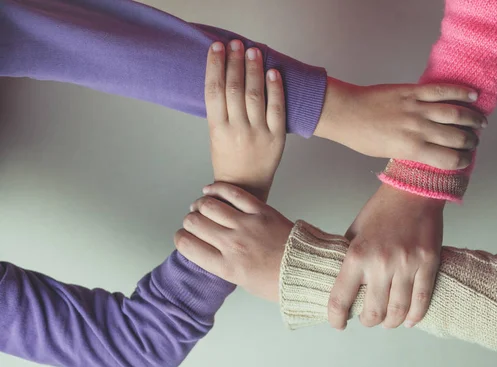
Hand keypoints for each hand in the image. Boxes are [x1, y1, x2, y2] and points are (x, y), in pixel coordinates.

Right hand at [174, 182, 292, 301]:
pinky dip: (217, 189)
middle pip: (193, 222)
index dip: (181, 238)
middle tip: (195, 221)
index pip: (187, 245)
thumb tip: (210, 250)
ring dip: (200, 204)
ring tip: (202, 206)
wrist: (307, 270)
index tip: (184, 236)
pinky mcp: (260, 210)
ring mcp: (246, 225)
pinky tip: (210, 190)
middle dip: (190, 220)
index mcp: (226, 266)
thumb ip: (223, 265)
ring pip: (208, 205)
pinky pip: (232, 193)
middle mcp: (232, 244)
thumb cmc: (278, 281)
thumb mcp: (243, 282)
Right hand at [205, 40, 285, 201]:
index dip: (215, 66)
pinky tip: (273, 72)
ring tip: (252, 51)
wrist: (245, 187)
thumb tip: (225, 77)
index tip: (216, 48)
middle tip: (235, 44)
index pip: (214, 91)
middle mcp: (237, 130)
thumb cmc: (228, 159)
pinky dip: (275, 89)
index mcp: (218, 129)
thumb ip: (221, 111)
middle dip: (234, 62)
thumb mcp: (216, 136)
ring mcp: (258, 133)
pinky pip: (277, 109)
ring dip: (254, 70)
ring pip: (255, 95)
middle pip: (234, 89)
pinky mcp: (276, 138)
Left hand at [314, 78, 485, 168]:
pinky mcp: (412, 91)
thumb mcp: (390, 153)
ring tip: (480, 122)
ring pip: (456, 113)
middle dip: (471, 141)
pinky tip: (472, 95)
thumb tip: (434, 149)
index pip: (450, 160)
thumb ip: (413, 151)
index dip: (463, 161)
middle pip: (458, 137)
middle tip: (473, 140)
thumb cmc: (364, 138)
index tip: (466, 159)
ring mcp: (417, 109)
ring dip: (473, 118)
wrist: (347, 114)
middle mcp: (418, 130)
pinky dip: (460, 92)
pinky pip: (442, 90)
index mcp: (412, 150)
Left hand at [328, 184, 443, 329]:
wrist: (413, 191)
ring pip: (398, 311)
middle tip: (366, 319)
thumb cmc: (381, 210)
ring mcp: (407, 265)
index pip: (340, 299)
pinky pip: (422, 300)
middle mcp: (381, 264)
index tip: (338, 323)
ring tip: (388, 322)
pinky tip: (409, 320)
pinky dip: (415, 315)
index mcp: (356, 256)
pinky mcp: (428, 264)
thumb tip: (344, 284)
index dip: (336, 318)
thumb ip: (349, 258)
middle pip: (373, 312)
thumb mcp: (354, 232)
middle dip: (367, 321)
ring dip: (391, 322)